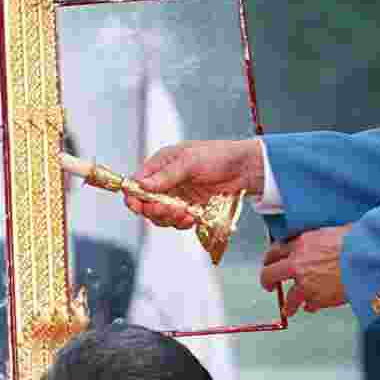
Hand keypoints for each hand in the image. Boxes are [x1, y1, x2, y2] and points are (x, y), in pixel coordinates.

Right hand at [123, 139, 264, 229]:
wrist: (245, 170)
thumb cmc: (219, 156)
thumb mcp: (190, 161)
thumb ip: (167, 175)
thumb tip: (143, 185)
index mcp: (161, 164)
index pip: (137, 182)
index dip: (133, 195)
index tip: (137, 205)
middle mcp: (166, 182)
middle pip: (146, 203)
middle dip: (153, 209)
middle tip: (166, 209)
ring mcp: (177, 197)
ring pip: (160, 215)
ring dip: (168, 218)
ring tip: (183, 213)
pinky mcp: (189, 209)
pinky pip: (176, 221)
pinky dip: (180, 223)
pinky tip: (190, 218)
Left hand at [259, 226, 351, 315]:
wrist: (365, 259)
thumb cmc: (353, 242)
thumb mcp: (328, 233)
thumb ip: (315, 242)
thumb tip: (314, 245)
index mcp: (300, 244)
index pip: (275, 250)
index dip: (270, 258)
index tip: (269, 263)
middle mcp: (297, 264)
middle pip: (270, 274)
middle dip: (267, 281)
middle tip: (269, 286)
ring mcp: (305, 283)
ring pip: (289, 298)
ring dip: (289, 305)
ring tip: (289, 310)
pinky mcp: (317, 299)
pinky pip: (309, 306)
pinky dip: (310, 307)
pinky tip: (312, 307)